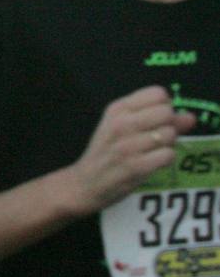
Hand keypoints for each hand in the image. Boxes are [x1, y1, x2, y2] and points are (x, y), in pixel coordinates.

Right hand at [65, 85, 195, 214]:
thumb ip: (159, 119)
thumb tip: (190, 117)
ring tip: (153, 150)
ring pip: (169, 134)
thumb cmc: (108, 151)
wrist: (86, 182)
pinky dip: (166, 159)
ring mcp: (127, 145)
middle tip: (157, 137)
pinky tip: (153, 162)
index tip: (156, 119)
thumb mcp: (124, 127)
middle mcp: (120, 123)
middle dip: (169, 125)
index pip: (158, 94)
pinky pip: (168, 155)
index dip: (165, 107)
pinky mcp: (135, 166)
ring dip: (168, 145)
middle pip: (166, 112)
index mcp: (117, 109)